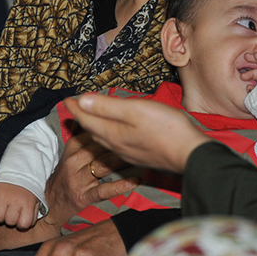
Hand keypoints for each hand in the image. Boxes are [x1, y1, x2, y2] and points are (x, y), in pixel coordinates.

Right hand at [0, 182, 43, 229]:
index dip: (22, 224)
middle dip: (11, 219)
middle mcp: (15, 200)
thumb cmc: (27, 189)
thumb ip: (33, 214)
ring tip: (4, 209)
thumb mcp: (36, 200)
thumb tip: (27, 225)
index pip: (24, 224)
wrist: (18, 170)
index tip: (22, 218)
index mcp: (28, 203)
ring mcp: (2, 197)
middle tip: (13, 211)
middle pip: (10, 222)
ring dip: (1, 216)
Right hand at [43, 128, 136, 226]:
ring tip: (140, 157)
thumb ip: (84, 134)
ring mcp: (78, 179)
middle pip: (101, 147)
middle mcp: (74, 161)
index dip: (113, 128)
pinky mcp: (84, 196)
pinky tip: (135, 181)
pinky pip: (104, 190)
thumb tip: (97, 112)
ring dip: (123, 161)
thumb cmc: (66, 173)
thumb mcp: (70, 151)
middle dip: (121, 143)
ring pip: (104, 165)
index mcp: (73, 146)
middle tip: (140, 139)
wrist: (51, 201)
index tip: (131, 123)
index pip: (94, 132)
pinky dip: (121, 185)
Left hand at [66, 94, 209, 174]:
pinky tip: (115, 134)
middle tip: (74, 108)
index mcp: (113, 133)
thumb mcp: (135, 110)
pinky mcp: (141, 155)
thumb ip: (107, 107)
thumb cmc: (166, 129)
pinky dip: (108, 134)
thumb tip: (82, 101)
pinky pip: (116, 144)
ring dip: (94, 127)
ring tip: (90, 119)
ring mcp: (129, 153)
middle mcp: (118, 145)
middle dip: (82, 118)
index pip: (86, 119)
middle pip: (93, 130)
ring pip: (105, 139)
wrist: (190, 155)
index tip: (66, 99)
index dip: (75, 108)